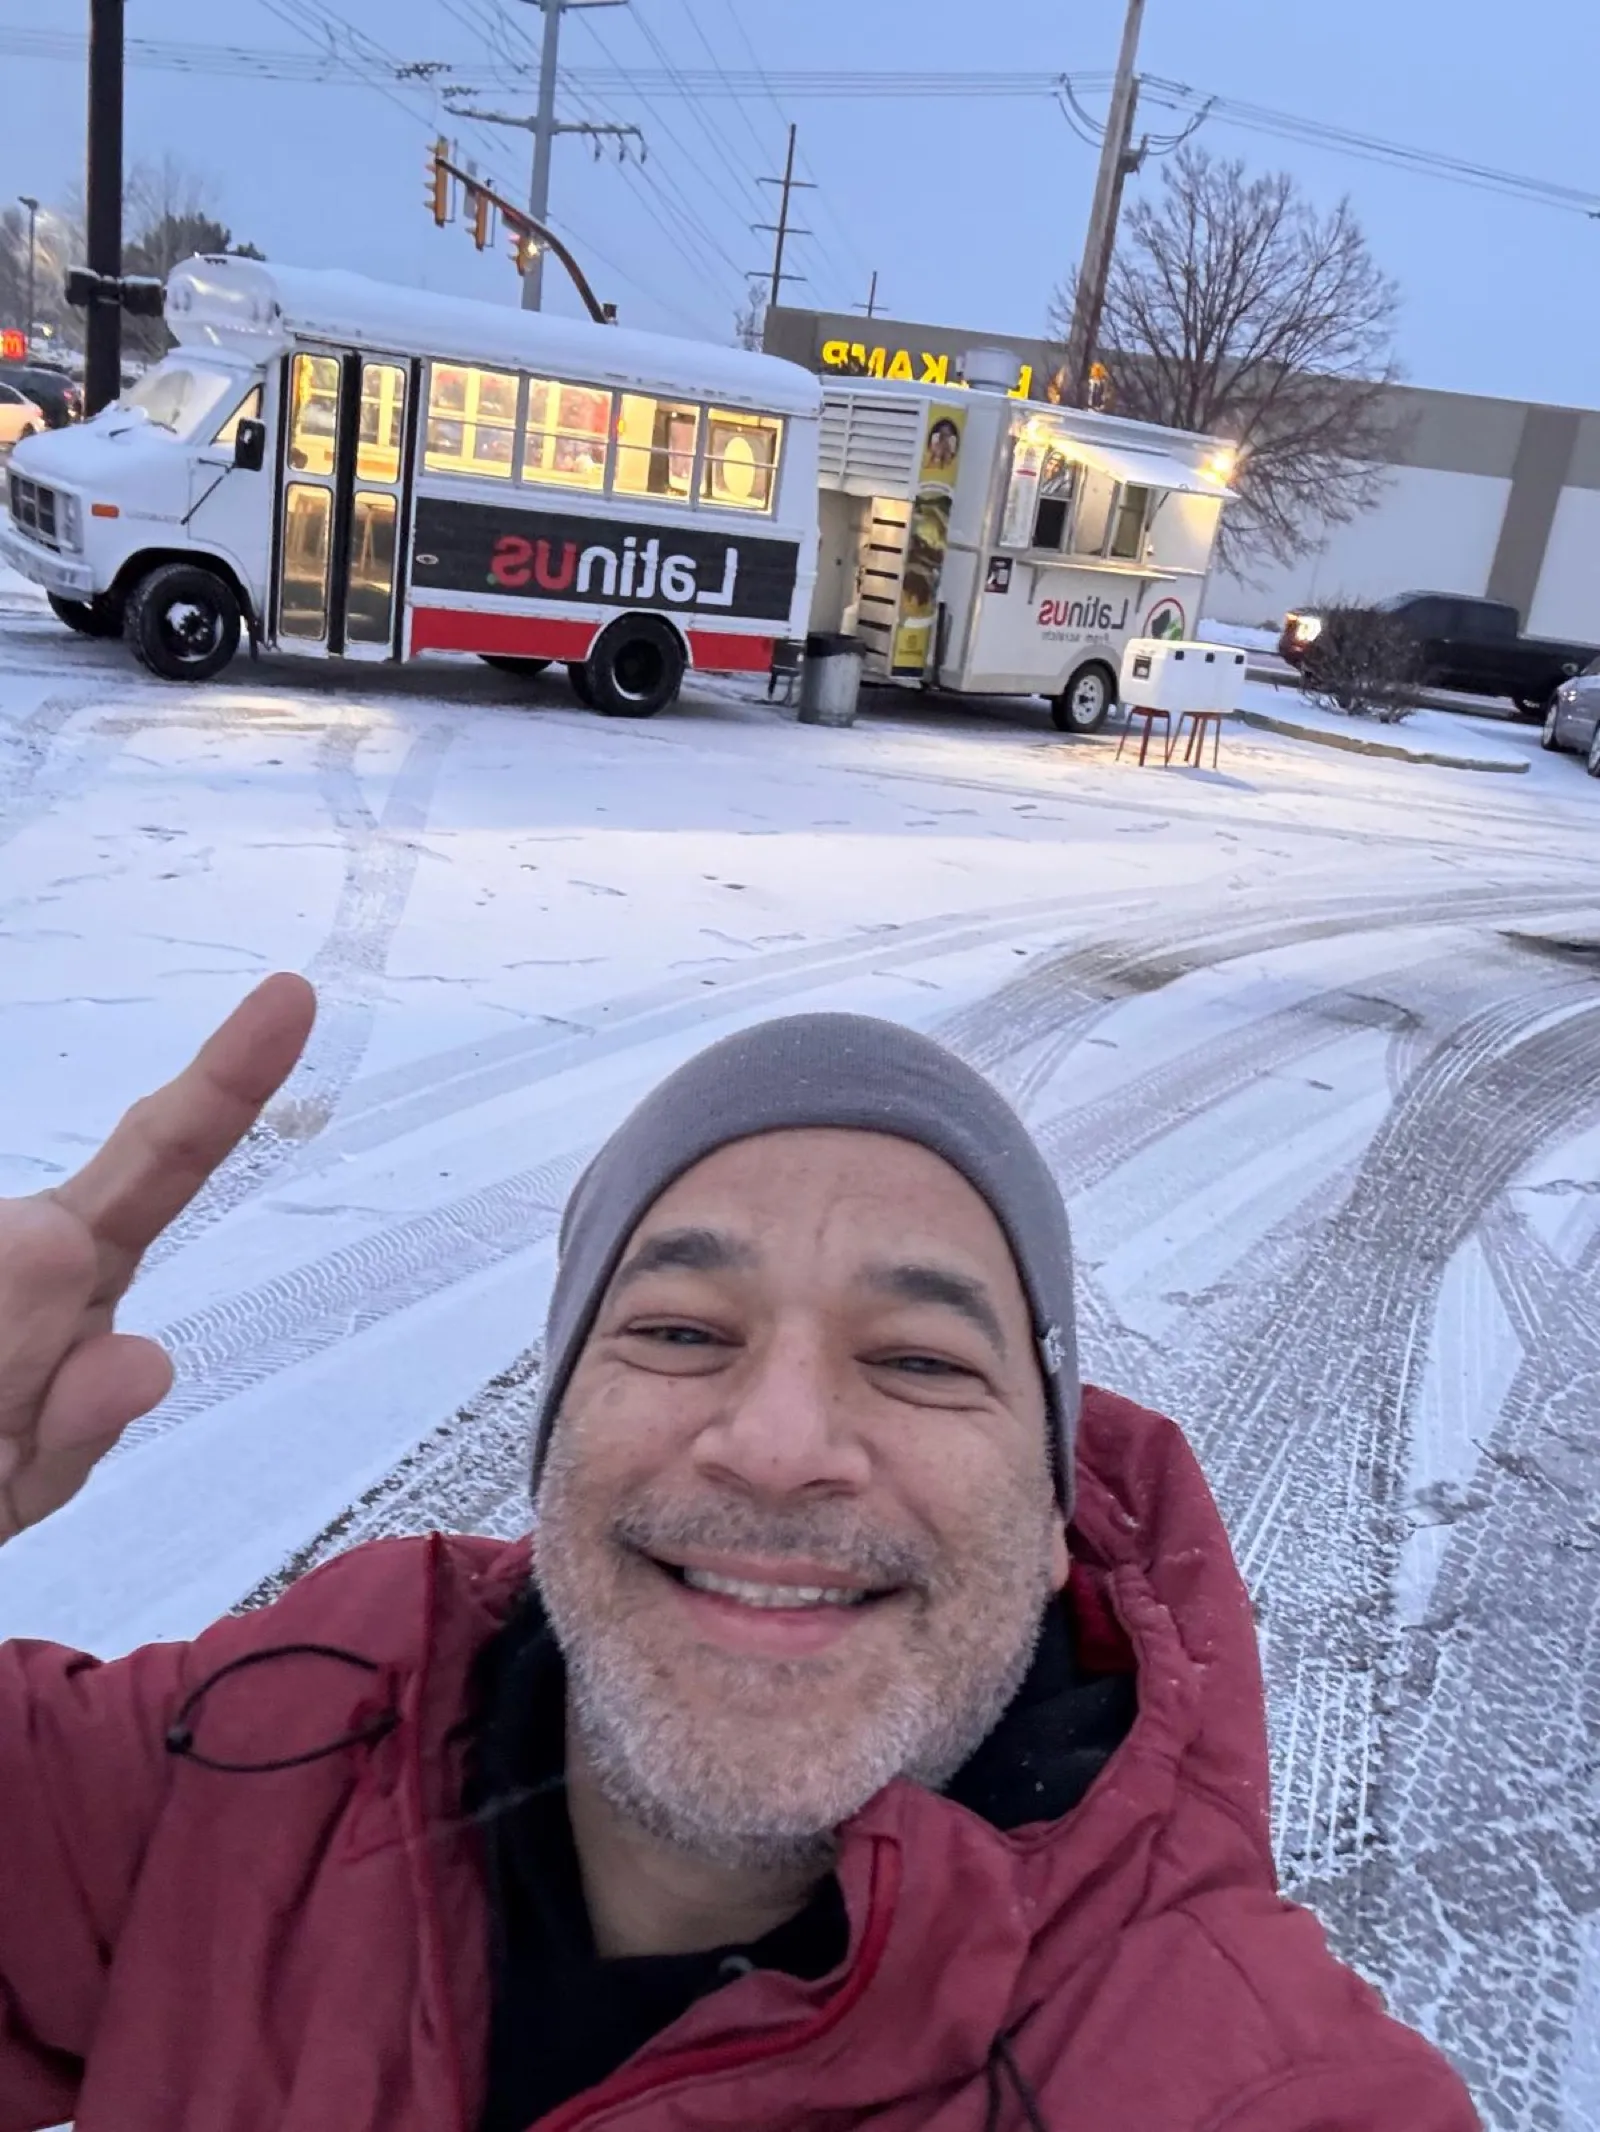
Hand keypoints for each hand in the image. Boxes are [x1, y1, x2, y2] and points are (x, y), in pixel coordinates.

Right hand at [0, 975, 316, 1543]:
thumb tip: (142, 1362)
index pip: (165, 1160)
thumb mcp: (15, 1484)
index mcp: (79, 1269)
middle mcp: (24, 1234)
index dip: (228, 1080)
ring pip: (2, 1274)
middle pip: (49, 1251)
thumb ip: (75, 1431)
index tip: (292, 997)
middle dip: (21, 1341)